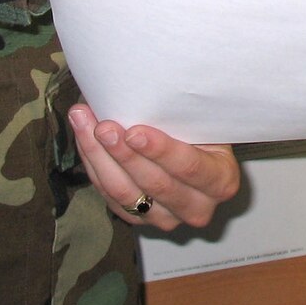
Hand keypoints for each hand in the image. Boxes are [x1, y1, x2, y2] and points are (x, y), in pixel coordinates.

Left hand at [69, 102, 239, 230]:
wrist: (195, 155)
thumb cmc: (199, 129)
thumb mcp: (203, 121)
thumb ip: (184, 114)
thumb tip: (149, 84)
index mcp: (221, 181)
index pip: (190, 167)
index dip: (161, 151)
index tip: (134, 131)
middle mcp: (197, 208)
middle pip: (155, 184)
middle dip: (124, 154)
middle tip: (103, 127)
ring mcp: (167, 219)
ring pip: (125, 193)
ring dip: (100, 157)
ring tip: (84, 124)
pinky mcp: (140, 220)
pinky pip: (110, 196)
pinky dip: (94, 166)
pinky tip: (84, 139)